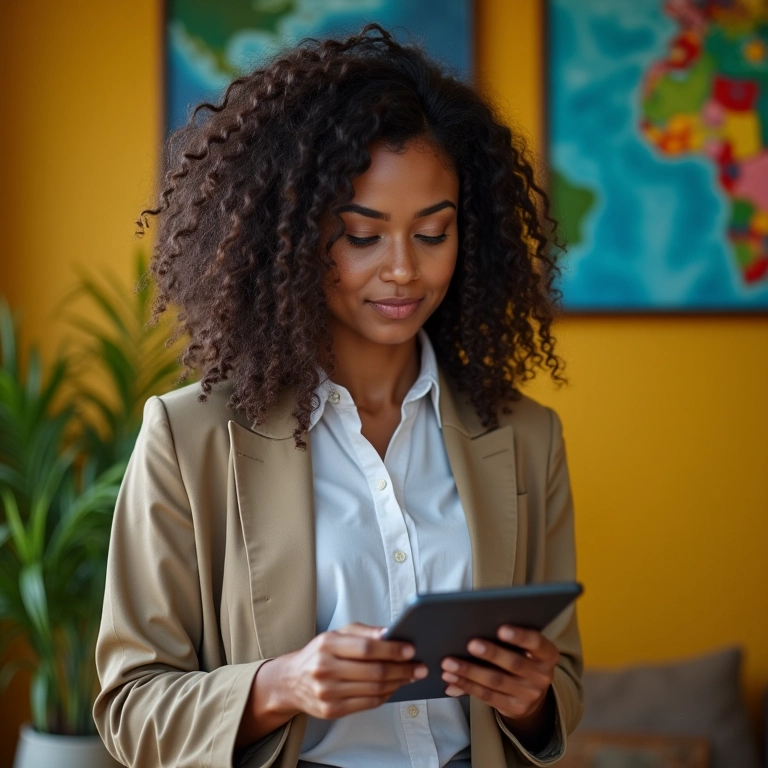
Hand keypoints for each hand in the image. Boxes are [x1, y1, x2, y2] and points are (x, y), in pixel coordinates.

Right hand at [268, 623, 427, 719]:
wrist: (291, 681)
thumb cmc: (320, 653)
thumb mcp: (337, 634)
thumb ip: (364, 632)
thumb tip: (389, 634)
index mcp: (327, 644)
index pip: (366, 648)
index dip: (391, 650)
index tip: (410, 650)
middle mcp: (325, 668)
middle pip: (373, 672)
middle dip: (402, 670)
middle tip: (419, 667)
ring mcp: (327, 692)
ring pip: (373, 689)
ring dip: (398, 683)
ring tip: (410, 676)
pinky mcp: (331, 710)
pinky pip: (367, 703)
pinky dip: (385, 695)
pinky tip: (394, 687)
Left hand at [440, 625, 557, 721]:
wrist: (533, 693)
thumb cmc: (522, 657)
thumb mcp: (526, 647)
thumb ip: (507, 636)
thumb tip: (477, 622)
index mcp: (547, 654)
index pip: (537, 642)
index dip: (520, 636)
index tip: (501, 628)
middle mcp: (542, 676)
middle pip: (514, 664)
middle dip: (490, 654)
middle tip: (470, 644)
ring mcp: (529, 695)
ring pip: (496, 682)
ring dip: (469, 672)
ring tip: (449, 663)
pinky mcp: (514, 709)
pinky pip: (487, 697)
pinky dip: (466, 686)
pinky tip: (452, 679)